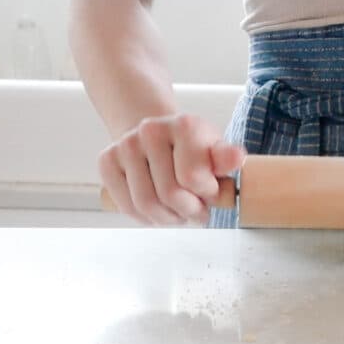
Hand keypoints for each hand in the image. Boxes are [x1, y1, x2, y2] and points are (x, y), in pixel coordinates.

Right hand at [99, 114, 244, 225]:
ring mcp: (125, 144)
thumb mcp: (215, 151)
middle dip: (188, 212)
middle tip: (196, 212)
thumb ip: (226, 158)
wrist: (158, 136)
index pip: (192, 178)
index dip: (206, 195)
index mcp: (183, 125)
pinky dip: (146, 218)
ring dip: (167, 219)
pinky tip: (159, 212)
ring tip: (179, 214)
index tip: (211, 193)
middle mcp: (150, 129)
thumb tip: (237, 158)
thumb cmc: (192, 148)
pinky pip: (126, 205)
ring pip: (146, 204)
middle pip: (169, 194)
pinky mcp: (106, 161)